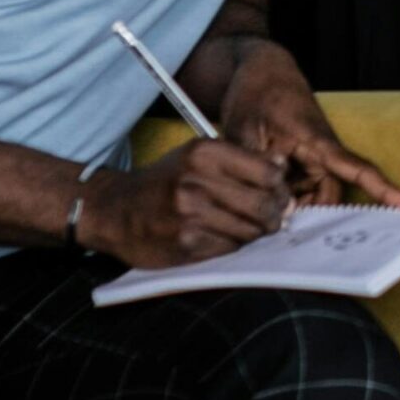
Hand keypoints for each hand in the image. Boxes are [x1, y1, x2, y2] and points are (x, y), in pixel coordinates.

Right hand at [78, 139, 290, 267]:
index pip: (268, 173)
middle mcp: (197, 181)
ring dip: (256, 232)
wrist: (117, 210)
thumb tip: (283, 167)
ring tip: (250, 228)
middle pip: (264, 204)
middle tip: (275, 217)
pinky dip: (234, 244)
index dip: (280, 186)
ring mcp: (191, 214)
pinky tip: (225, 236)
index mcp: (205, 152)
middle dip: (276, 214)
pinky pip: (230, 247)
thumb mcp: (198, 156)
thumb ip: (241, 160)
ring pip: (250, 230)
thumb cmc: (166, 180)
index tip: (279, 193)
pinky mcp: (186, 243)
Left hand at [218, 46, 399, 209]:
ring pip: (312, 200)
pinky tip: (259, 205)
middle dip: (310, 221)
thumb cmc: (256, 93)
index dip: (385, 190)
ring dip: (290, 210)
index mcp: (317, 140)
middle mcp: (323, 154)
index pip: (358, 168)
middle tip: (277, 239)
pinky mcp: (303, 166)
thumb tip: (273, 204)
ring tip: (256, 213)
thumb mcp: (244, 129)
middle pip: (330, 199)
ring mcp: (314, 161)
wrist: (259, 71)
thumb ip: (257, 167)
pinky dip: (283, 202)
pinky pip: (299, 194)